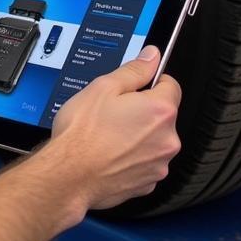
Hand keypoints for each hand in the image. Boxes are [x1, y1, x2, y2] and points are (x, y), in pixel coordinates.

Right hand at [49, 45, 181, 210]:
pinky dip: (132, 158)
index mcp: (160, 111)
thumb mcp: (103, 87)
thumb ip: (134, 70)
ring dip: (138, 136)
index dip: (151, 82)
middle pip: (163, 115)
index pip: (171, 85)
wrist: (70, 175)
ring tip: (108, 135)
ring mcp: (159, 165)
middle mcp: (167, 140)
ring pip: (154, 141)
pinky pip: (145, 163)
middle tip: (113, 112)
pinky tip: (110, 154)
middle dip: (143, 111)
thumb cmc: (83, 133)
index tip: (135, 87)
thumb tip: (151, 56)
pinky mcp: (148, 183)